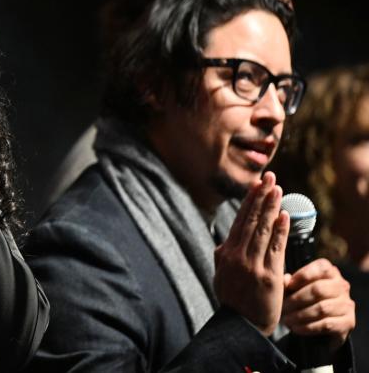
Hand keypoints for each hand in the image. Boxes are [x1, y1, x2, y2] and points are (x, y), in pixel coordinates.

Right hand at [213, 171, 289, 335]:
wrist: (241, 325)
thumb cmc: (233, 299)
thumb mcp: (221, 274)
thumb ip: (222, 255)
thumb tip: (223, 240)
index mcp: (226, 253)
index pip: (239, 221)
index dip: (249, 201)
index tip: (257, 185)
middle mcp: (238, 256)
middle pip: (251, 221)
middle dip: (261, 197)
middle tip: (270, 178)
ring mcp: (253, 265)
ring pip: (263, 231)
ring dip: (271, 208)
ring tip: (278, 190)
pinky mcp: (268, 276)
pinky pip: (275, 249)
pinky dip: (280, 231)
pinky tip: (284, 216)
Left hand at [282, 258, 355, 350]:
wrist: (319, 327)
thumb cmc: (303, 301)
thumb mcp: (294, 289)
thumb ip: (289, 283)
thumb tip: (285, 279)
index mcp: (330, 272)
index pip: (321, 268)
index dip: (303, 276)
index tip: (288, 285)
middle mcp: (342, 286)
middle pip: (319, 289)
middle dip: (297, 299)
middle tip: (282, 307)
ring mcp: (347, 304)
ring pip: (322, 308)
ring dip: (300, 315)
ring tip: (286, 320)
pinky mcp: (348, 322)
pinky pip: (326, 324)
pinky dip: (308, 327)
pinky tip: (296, 328)